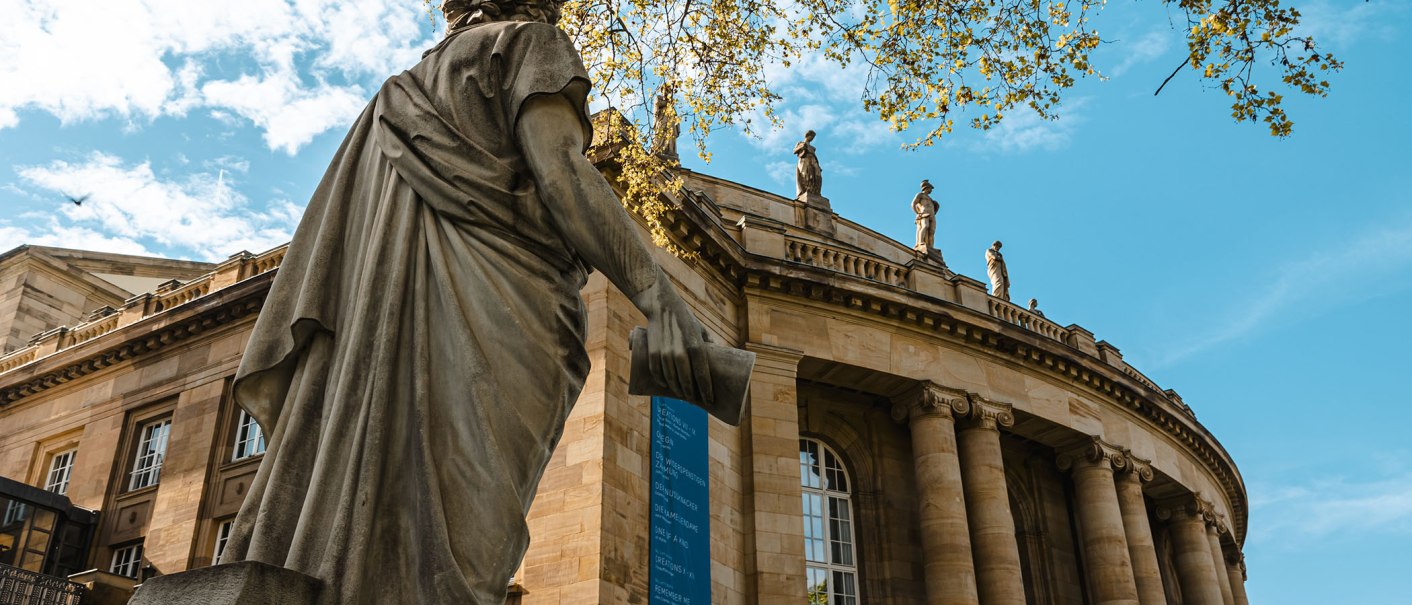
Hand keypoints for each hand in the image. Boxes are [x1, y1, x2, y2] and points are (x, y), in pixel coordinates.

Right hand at [631, 268, 714, 406]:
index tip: (710, 400)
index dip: (706, 390)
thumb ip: (709, 343)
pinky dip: (662, 382)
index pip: (702, 375)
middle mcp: (680, 352)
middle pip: (686, 381)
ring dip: (677, 390)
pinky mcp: (653, 352)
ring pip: (671, 380)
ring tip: (682, 395)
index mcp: (696, 346)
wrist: (662, 306)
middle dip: (691, 394)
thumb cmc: (685, 318)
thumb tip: (719, 355)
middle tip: (695, 400)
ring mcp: (665, 353)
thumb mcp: (700, 329)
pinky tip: (666, 386)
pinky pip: (657, 373)